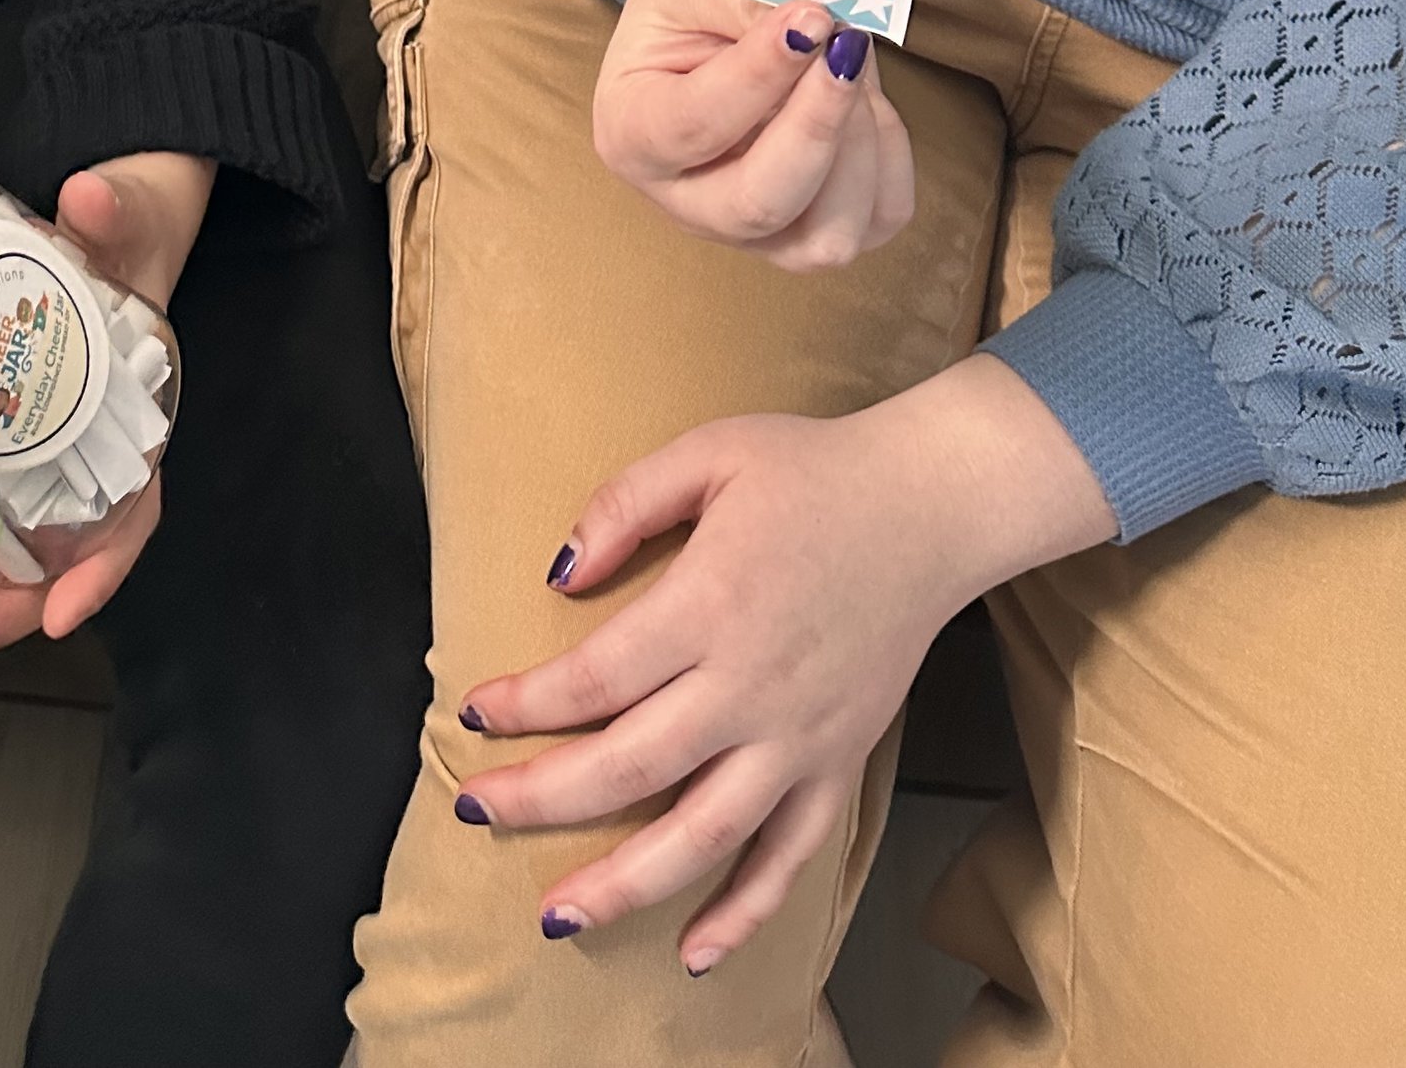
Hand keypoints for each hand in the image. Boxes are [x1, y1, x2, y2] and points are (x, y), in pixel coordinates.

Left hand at [0, 147, 214, 651]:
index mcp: (131, 422)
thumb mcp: (132, 221)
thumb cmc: (128, 233)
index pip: (129, 519)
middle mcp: (77, 452)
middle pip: (44, 557)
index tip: (58, 616)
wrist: (99, 217)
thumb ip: (115, 216)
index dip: (99, 576)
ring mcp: (22, 450)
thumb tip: (88, 201)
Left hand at [454, 356, 1115, 970]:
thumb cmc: (812, 473)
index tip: (476, 713)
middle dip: (542, 798)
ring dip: (626, 882)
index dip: (526, 704)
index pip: (596, 677)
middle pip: (630, 766)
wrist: (930, 505)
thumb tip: (556, 574)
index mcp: (711, 604)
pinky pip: (791, 857)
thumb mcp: (709, 454)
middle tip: (477, 809)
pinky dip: (745, 912)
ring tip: (558, 916)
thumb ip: (625, 505)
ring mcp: (799, 738)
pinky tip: (694, 951)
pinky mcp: (839, 764)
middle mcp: (751, 686)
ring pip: (703, 834)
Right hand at [595, 0, 913, 268]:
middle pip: (759, 204)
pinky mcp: (816, 233)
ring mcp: (754, 231)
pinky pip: (877, 217)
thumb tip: (822, 27)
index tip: (811, 14)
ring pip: (826, 236)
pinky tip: (868, 96)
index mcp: (631, 134)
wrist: (704, 13)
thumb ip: (746, 3)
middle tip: (847, 45)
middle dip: (817, 123)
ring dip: (860, 143)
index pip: (694, 124)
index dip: (760, 74)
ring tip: (854, 62)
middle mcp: (685, 202)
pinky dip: (889, 155)